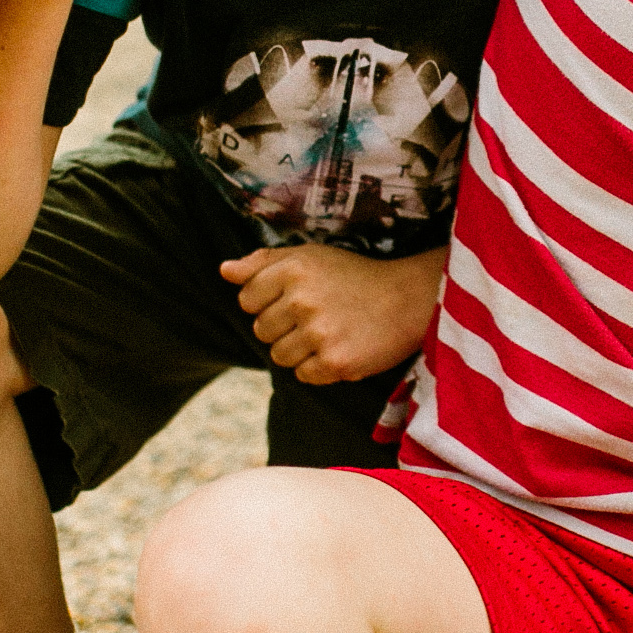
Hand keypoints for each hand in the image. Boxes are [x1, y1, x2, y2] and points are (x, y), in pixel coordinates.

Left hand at [220, 244, 447, 383]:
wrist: (408, 300)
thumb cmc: (355, 277)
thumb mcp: (310, 257)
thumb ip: (264, 262)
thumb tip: (224, 270)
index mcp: (293, 269)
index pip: (247, 299)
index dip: (268, 302)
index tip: (296, 299)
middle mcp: (302, 300)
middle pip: (261, 330)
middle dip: (283, 327)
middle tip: (317, 316)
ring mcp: (318, 334)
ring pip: (279, 356)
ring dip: (300, 350)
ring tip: (329, 333)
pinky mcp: (335, 363)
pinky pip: (303, 375)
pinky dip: (318, 368)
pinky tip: (340, 348)